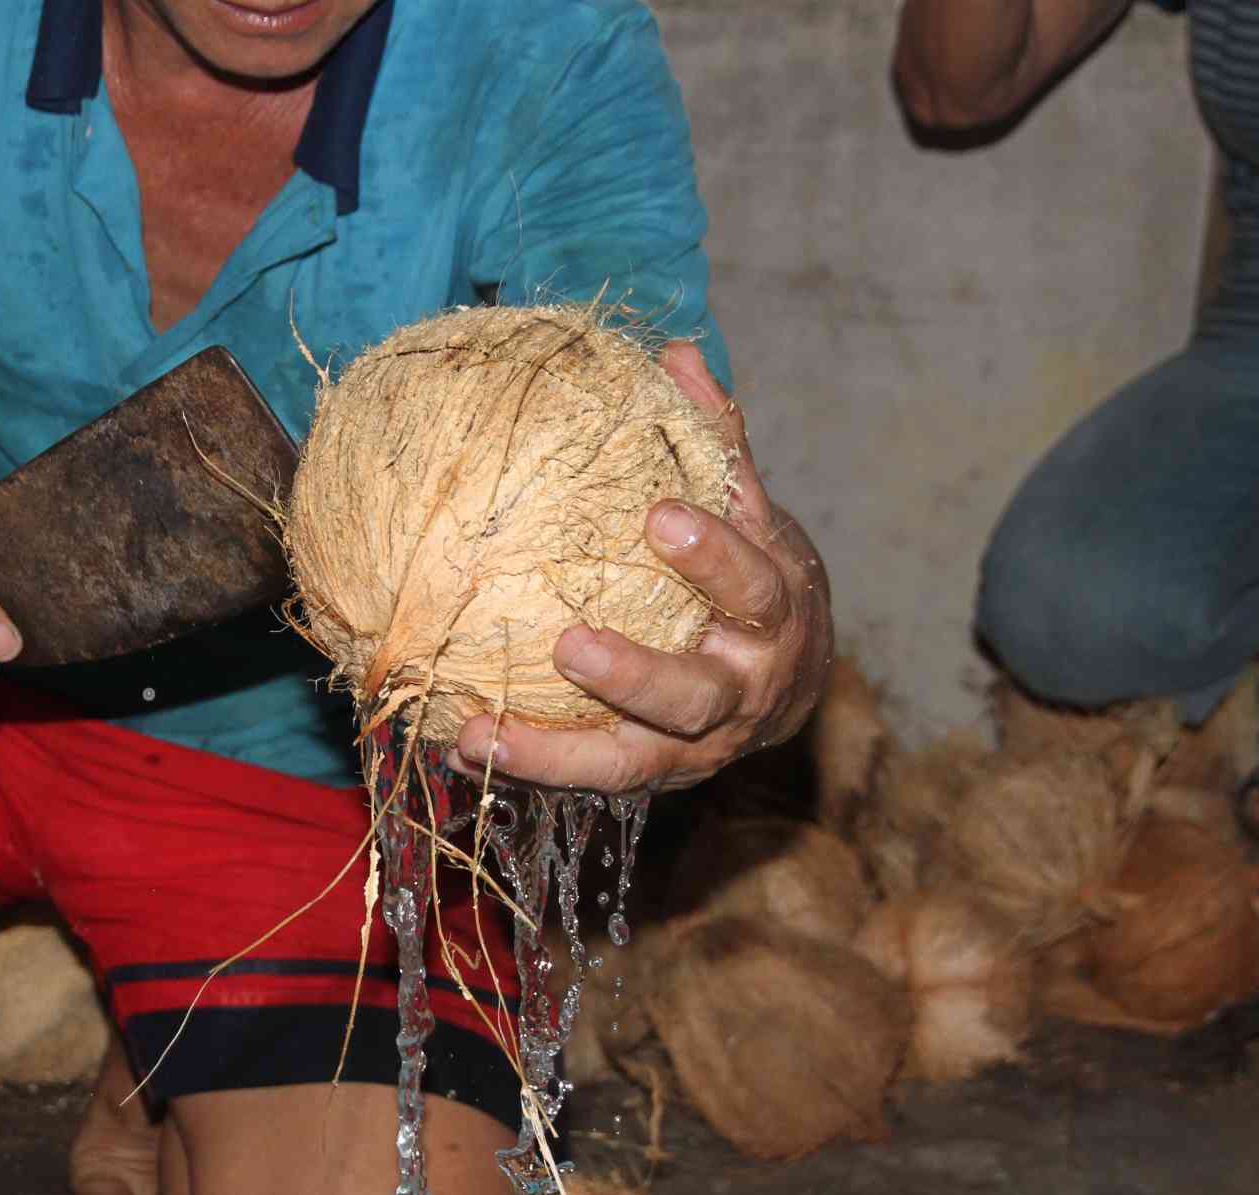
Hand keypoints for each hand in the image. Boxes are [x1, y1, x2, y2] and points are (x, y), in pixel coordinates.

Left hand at [451, 341, 834, 793]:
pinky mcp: (660, 774)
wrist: (794, 683)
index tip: (660, 519)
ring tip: (485, 727)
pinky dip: (533, 763)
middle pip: (695, 689)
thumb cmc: (756, 579)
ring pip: (634, 755)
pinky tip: (464, 743)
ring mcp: (701, 740)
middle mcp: (742, 685)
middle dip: (636, 673)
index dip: (713, 554)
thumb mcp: (752, 516)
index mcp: (773, 610)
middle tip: (570, 646)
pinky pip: (595, 775)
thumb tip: (677, 354)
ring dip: (558, 747)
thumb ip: (718, 443)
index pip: (751, 580)